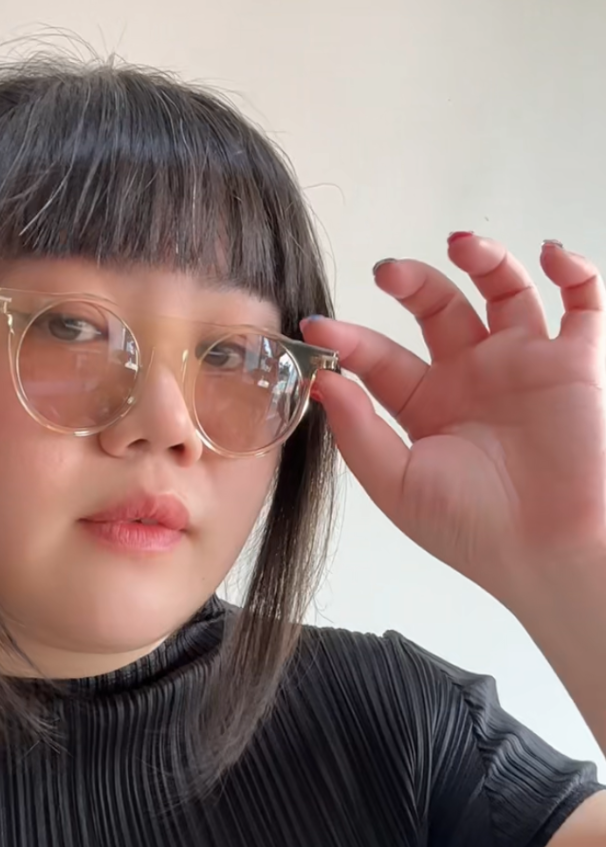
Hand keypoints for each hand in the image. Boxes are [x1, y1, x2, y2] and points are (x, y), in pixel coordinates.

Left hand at [300, 235, 605, 609]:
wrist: (542, 551)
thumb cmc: (469, 528)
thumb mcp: (395, 482)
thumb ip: (358, 430)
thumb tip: (322, 381)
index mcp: (425, 406)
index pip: (380, 357)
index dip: (348, 340)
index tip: (317, 328)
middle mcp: (471, 378)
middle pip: (438, 308)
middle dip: (413, 283)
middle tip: (387, 272)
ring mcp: (521, 366)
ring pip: (504, 289)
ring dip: (485, 259)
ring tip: (461, 246)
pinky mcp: (572, 364)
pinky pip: (582, 303)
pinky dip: (574, 271)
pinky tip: (550, 256)